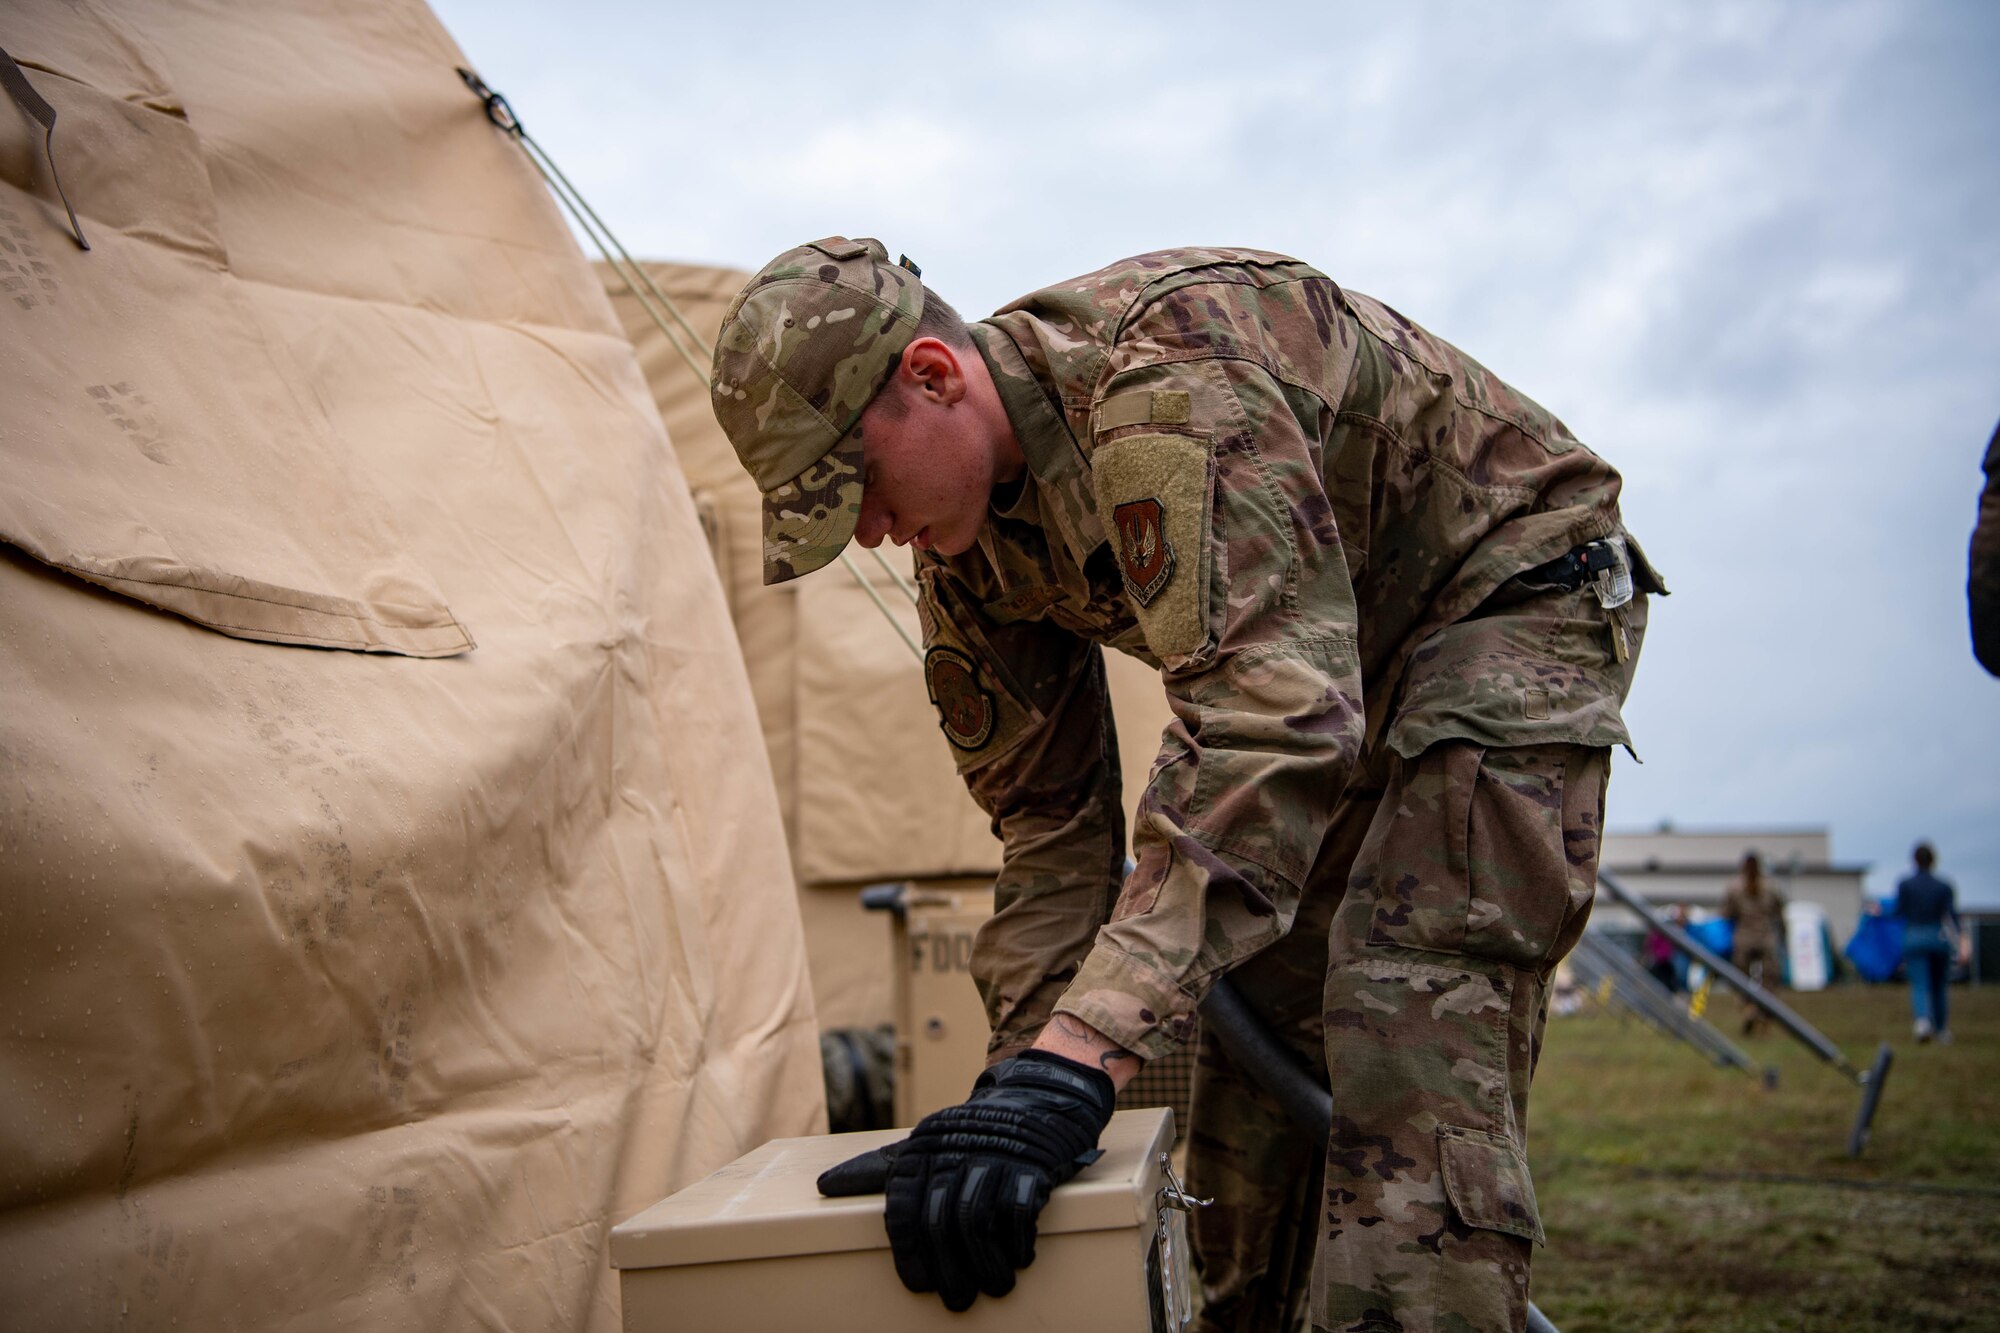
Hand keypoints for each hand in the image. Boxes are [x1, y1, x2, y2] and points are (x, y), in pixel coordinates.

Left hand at [819, 1049, 1114, 1311]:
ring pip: (976, 1220)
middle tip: (957, 1299)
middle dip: (948, 1268)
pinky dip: (1018, 1241)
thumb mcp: (923, 1144)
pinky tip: (1019, 1258)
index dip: (908, 1253)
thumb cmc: (970, 1134)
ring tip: (993, 1285)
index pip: (903, 1208)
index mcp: (922, 1152)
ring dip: (985, 1262)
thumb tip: (825, 1184)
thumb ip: (879, 1169)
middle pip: (939, 1222)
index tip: (919, 1284)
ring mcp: (992, 1158)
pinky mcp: (1030, 1164)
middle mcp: (952, 1154)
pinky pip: (1018, 1209)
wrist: (1035, 1098)